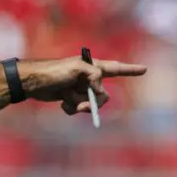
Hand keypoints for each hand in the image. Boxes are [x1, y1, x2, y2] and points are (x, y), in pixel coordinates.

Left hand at [19, 57, 146, 115]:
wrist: (32, 82)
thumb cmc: (53, 71)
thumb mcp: (77, 69)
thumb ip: (94, 77)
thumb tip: (99, 93)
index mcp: (93, 67)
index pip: (116, 68)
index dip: (130, 70)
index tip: (144, 69)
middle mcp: (88, 78)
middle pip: (103, 95)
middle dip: (94, 102)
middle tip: (83, 104)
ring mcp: (79, 89)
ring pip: (89, 104)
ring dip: (79, 105)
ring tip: (67, 99)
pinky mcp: (69, 97)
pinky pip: (77, 109)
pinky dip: (71, 108)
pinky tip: (61, 103)